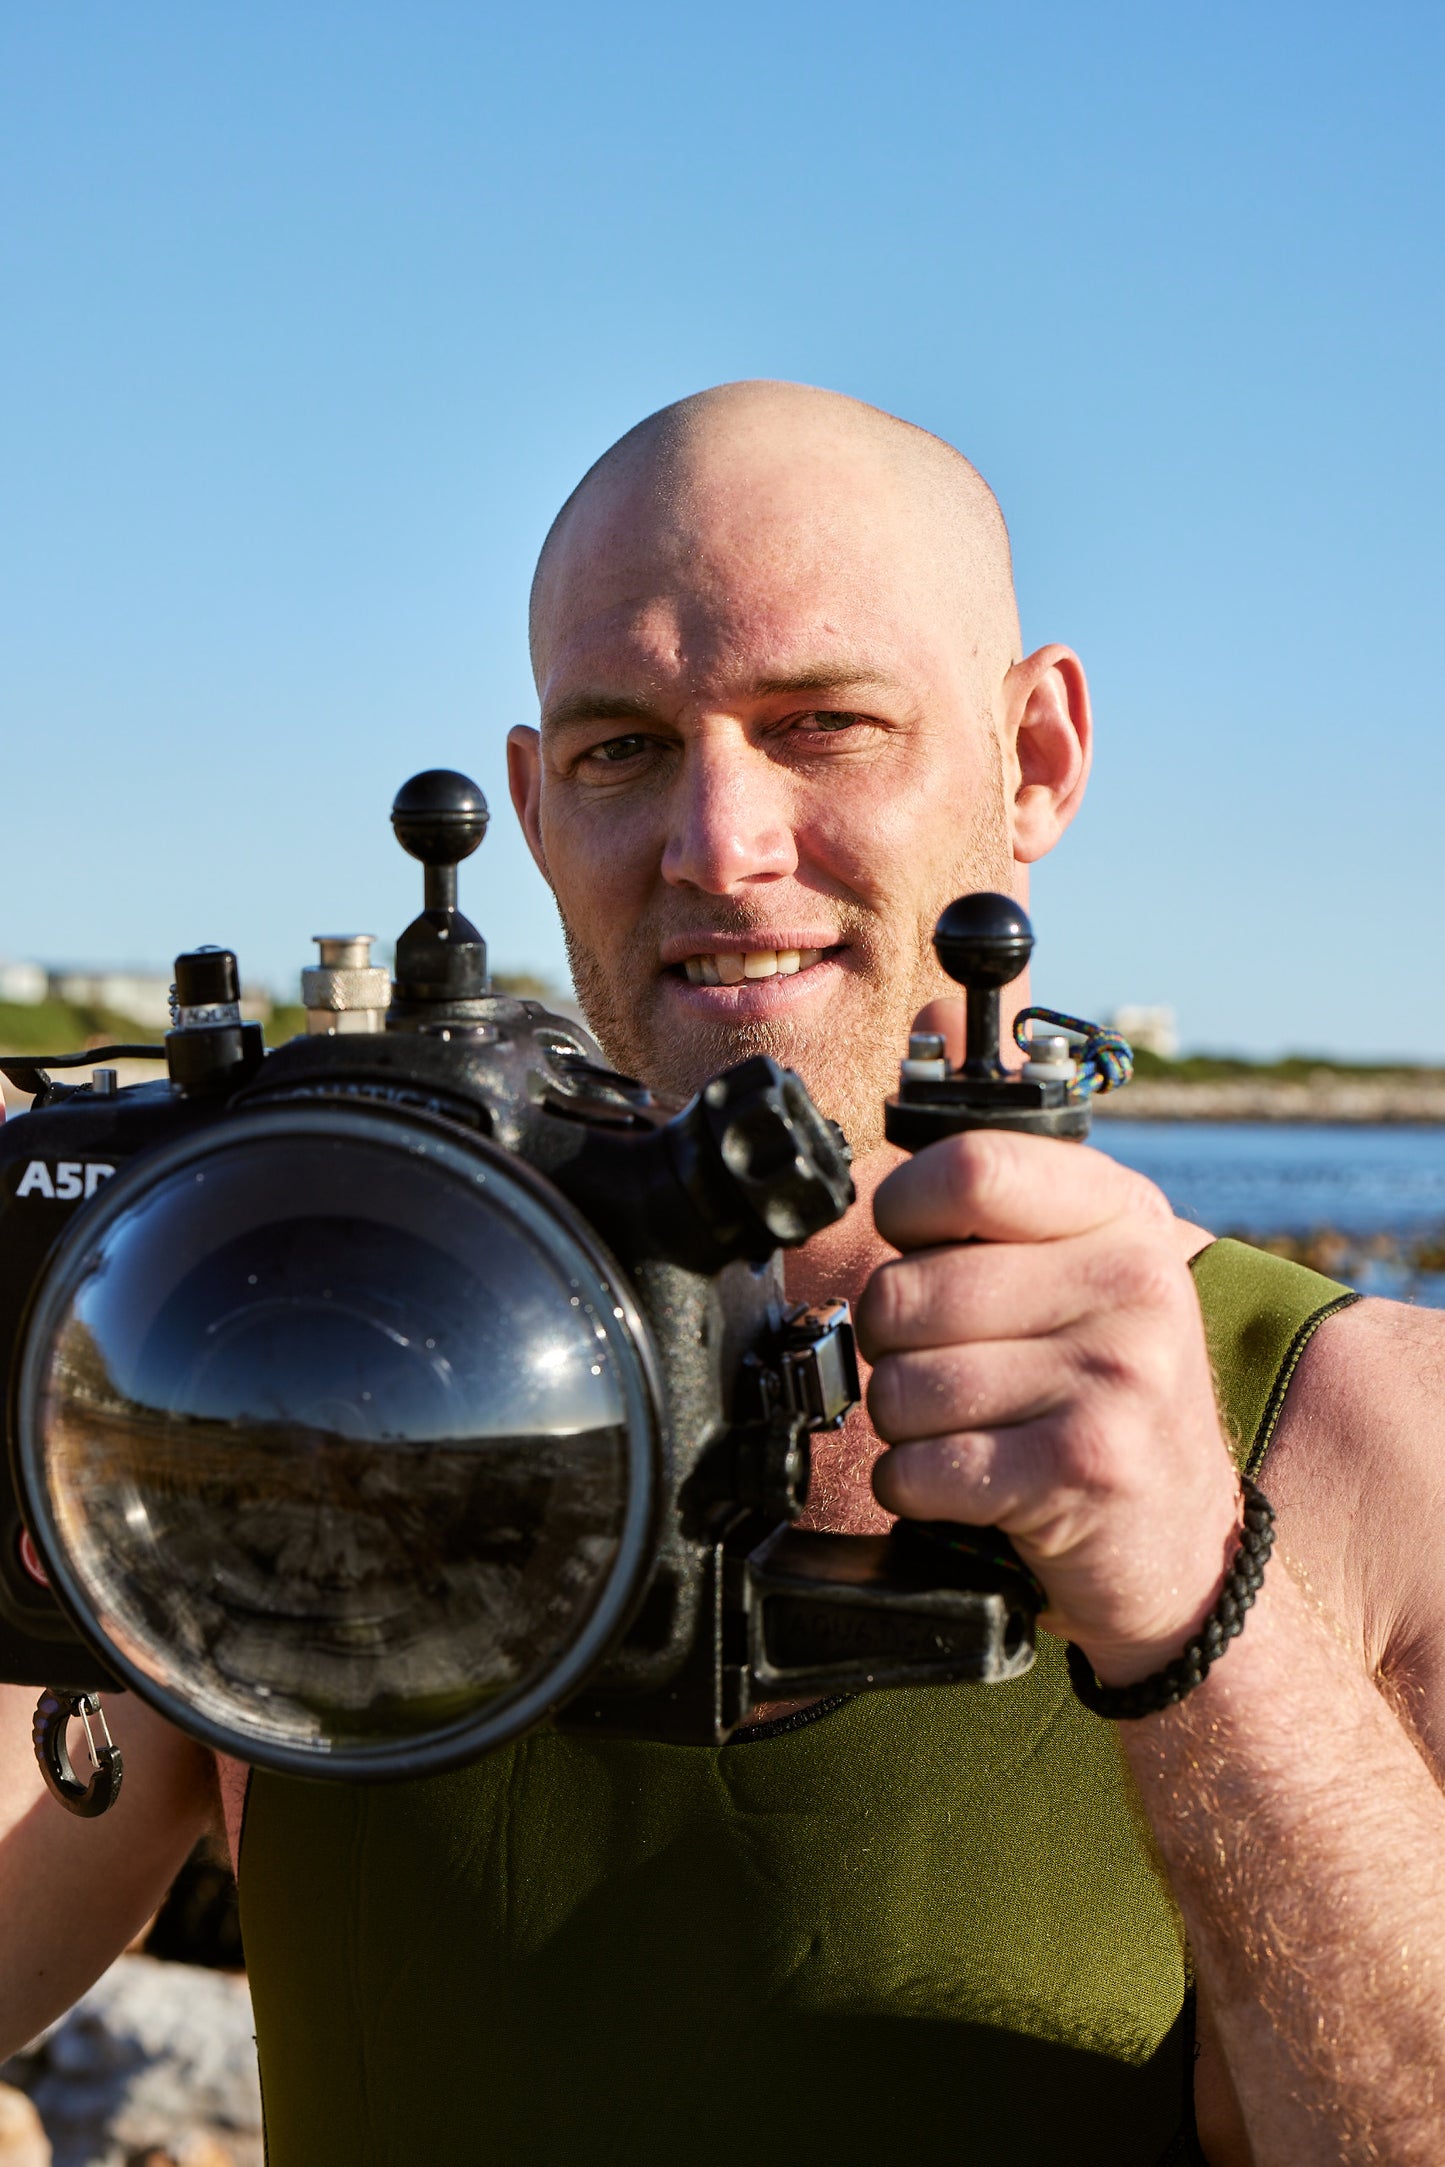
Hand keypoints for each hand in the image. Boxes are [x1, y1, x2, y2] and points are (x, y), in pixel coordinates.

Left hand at [856, 1124, 1242, 1684]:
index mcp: (1126, 1216)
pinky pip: (916, 1469)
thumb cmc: (1106, 1397)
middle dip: (891, 1344)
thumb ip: (1005, 1225)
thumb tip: (882, 1207)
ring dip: (904, 1425)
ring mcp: (1112, 1377)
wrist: (1187, 1543)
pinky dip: (912, 1488)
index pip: (970, 1168)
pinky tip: (967, 1486)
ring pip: (898, 1386)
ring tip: (968, 1430)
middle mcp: (1132, 1284)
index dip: (904, 1209)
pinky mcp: (1080, 1469)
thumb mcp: (1091, 1279)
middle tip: (943, 1369)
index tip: (913, 1247)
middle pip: (904, 1290)